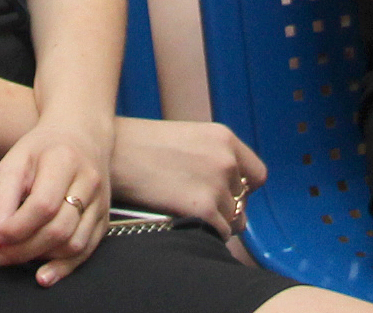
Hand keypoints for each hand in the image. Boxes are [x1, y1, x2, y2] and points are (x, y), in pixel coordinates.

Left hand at [0, 116, 111, 285]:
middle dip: (23, 249)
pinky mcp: (105, 217)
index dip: (15, 229)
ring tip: (15, 257)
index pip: (42, 205)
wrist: (81, 133)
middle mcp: (89, 181)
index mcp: (64, 160)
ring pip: (74, 243)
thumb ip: (1, 198)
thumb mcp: (15, 161)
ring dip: (40, 258)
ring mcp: (101, 201)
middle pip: (58, 229)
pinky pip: (87, 250)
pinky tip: (44, 275)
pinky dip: (64, 267)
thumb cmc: (43, 148)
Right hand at [110, 116, 266, 239]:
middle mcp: (227, 160)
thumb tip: (230, 191)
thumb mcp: (188, 138)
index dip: (244, 189)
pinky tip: (186, 224)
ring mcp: (216, 185)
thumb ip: (213, 158)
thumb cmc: (142, 147)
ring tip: (188, 215)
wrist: (114, 156)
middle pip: (244, 201)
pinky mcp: (203, 209)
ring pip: (232, 220)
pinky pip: (220, 233)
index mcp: (224, 138)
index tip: (229, 195)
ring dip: (215, 222)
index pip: (257, 175)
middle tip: (200, 208)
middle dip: (227, 208)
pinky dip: (207, 234)